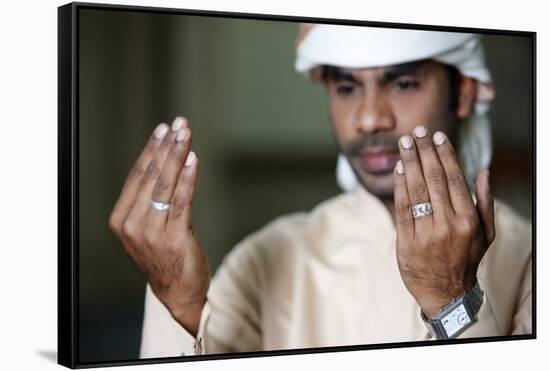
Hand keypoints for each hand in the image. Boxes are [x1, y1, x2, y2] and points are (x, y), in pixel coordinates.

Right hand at [108, 116, 209, 335]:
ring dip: (177, 155)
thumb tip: (164, 162)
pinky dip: (187, 177)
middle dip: (166, 146)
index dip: (151, 149)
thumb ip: (149, 201)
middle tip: (179, 124)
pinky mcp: (175, 237)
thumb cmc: (164, 256)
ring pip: (165, 184)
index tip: (163, 129)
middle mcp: (132, 225)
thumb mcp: (147, 229)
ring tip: (186, 134)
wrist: (178, 292)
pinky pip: (181, 200)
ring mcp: (152, 233)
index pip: (136, 176)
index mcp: (121, 220)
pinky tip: (193, 159)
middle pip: (150, 176)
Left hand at [393, 125, 494, 317]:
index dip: (445, 155)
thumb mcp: (486, 234)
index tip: (437, 137)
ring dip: (409, 162)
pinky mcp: (407, 241)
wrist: (446, 293)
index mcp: (468, 220)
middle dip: (424, 152)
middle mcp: (448, 224)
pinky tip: (398, 168)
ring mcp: (426, 233)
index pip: (454, 179)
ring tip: (404, 143)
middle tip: (417, 132)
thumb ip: (485, 202)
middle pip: (433, 179)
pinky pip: (402, 208)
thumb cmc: (466, 259)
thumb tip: (483, 172)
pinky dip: (399, 186)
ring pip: (416, 190)